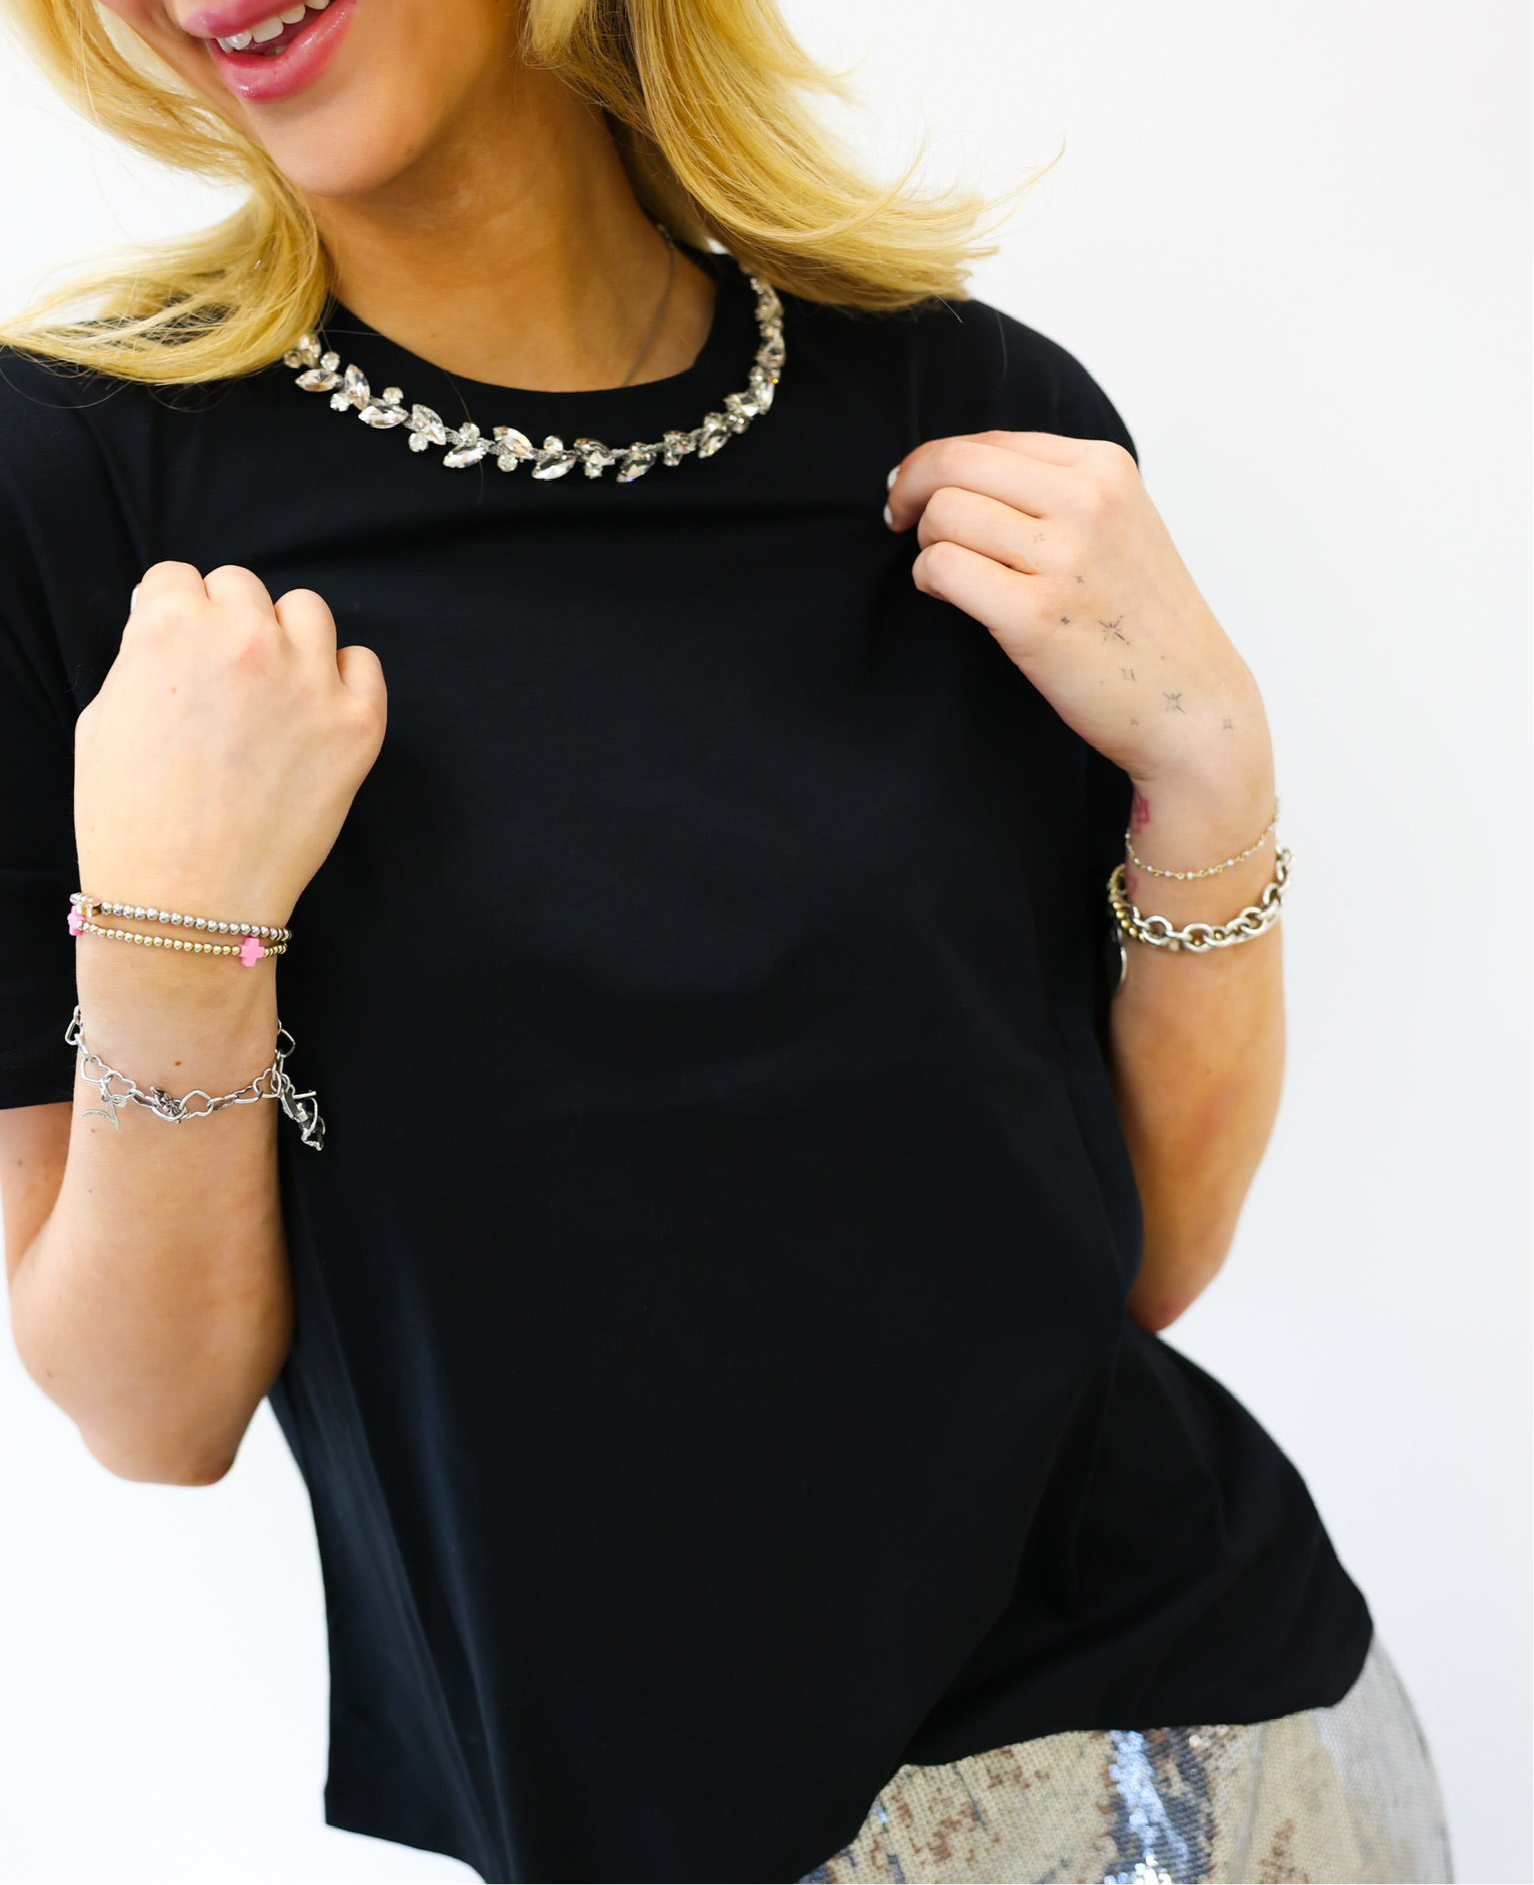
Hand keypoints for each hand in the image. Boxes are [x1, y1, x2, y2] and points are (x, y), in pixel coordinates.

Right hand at [74, 562, 387, 928]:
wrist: (185, 901)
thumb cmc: (131, 820)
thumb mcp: (102, 718)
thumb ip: (143, 657)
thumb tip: (170, 624)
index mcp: (171, 626)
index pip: (179, 579)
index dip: (174, 617)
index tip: (180, 653)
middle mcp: (246, 638)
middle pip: (243, 588)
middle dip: (229, 624)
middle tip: (222, 682)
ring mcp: (309, 679)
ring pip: (307, 612)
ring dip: (289, 639)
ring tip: (272, 692)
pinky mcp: (358, 723)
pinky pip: (364, 664)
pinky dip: (345, 679)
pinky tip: (316, 713)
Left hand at [885, 431, 1271, 792]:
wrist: (1190, 704)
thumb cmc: (1142, 622)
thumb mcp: (1120, 525)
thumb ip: (1053, 490)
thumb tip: (953, 471)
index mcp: (1105, 469)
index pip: (988, 441)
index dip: (934, 464)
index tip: (916, 493)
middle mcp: (1088, 501)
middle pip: (954, 466)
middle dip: (911, 492)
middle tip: (898, 520)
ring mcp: (1063, 557)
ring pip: (943, 516)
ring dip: (927, 545)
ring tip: (949, 574)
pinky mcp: (1034, 615)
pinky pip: (942, 569)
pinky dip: (930, 580)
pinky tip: (948, 596)